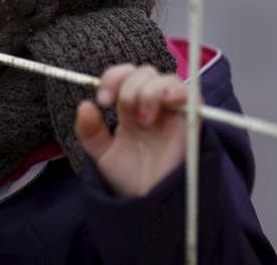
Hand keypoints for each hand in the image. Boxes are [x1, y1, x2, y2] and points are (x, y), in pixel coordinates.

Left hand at [74, 64, 194, 196]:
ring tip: (144, 118)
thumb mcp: (102, 154)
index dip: (113, 79)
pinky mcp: (191, 122)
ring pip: (166, 79)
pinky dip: (177, 90)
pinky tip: (165, 100)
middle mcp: (152, 106)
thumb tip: (84, 105)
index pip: (125, 76)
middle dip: (130, 87)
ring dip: (149, 90)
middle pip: (145, 72)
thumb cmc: (129, 178)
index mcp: (130, 108)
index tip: (103, 100)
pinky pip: (192, 95)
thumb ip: (89, 131)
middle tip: (125, 112)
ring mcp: (172, 112)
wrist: (148, 202)